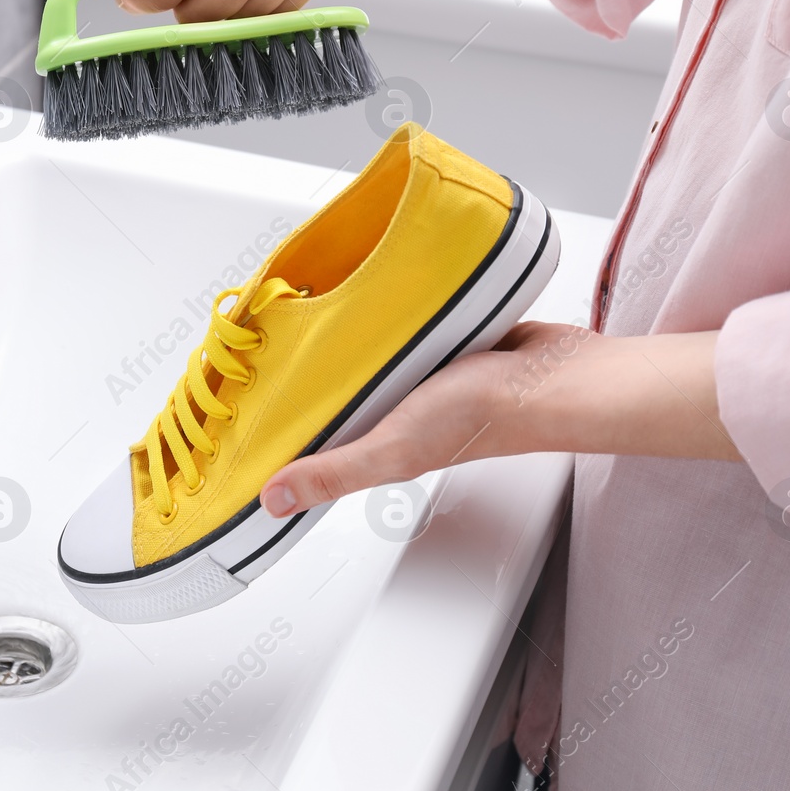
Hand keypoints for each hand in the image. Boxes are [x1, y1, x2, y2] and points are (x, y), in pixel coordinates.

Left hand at [258, 323, 740, 517]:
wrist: (556, 376)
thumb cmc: (486, 416)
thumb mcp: (393, 448)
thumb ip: (335, 472)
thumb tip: (272, 500)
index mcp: (377, 441)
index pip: (313, 437)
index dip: (276, 424)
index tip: (232, 400)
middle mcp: (394, 408)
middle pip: (332, 391)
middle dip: (298, 368)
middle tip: (260, 332)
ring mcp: (419, 373)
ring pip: (365, 353)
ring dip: (342, 333)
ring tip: (301, 303)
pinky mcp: (444, 338)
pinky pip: (401, 323)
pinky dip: (385, 310)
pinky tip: (366, 290)